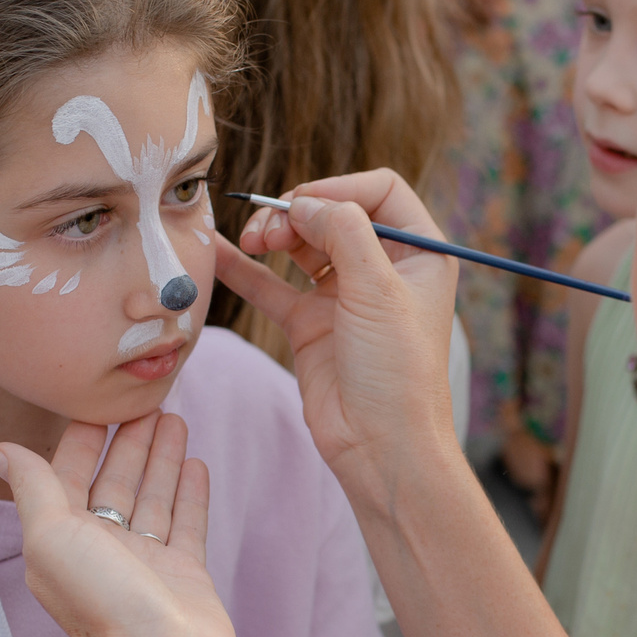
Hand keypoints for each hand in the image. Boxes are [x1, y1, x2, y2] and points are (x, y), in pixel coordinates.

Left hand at [0, 413, 243, 636]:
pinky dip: (189, 493)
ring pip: (151, 497)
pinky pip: (185, 523)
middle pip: (114, 482)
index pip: (68, 477)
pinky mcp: (183, 575)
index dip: (82, 439)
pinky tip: (196, 463)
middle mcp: (100, 551)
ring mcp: (144, 563)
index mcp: (60, 542)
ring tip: (175, 417)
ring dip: (160, 458)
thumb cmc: (103, 605)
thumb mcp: (51, 536)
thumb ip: (31, 488)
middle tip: (148, 399)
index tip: (100, 400)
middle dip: (128, 441)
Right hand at [219, 170, 463, 490]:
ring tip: (254, 241)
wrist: (381, 448)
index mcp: (420, 254)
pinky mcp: (311, 324)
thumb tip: (305, 201)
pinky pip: (272, 286)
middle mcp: (384, 270)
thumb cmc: (398, 373)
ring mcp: (345, 297)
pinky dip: (245, 268)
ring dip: (273, 233)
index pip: (380, 192)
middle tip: (271, 230)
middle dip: (298, 211)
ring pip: (302, 244)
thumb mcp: (379, 291)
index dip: (339, 188)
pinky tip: (217, 252)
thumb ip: (344, 232)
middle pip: (334, 213)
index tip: (304, 203)